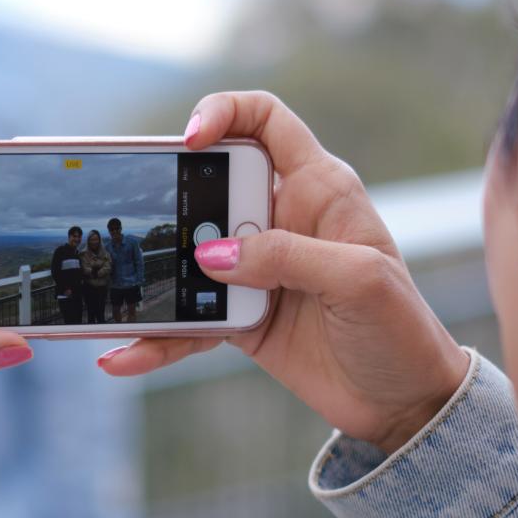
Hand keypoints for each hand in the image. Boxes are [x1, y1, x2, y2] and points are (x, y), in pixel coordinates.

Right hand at [100, 91, 467, 451]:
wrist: (405, 404)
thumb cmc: (400, 329)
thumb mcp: (358, 281)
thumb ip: (287, 256)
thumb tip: (211, 255)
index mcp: (319, 189)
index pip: (265, 121)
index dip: (226, 113)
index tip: (193, 140)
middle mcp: (280, 220)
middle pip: (206, 187)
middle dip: (166, 201)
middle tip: (141, 228)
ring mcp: (255, 271)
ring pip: (185, 258)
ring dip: (148, 279)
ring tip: (112, 305)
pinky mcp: (239, 318)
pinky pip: (186, 321)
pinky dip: (155, 340)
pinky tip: (124, 357)